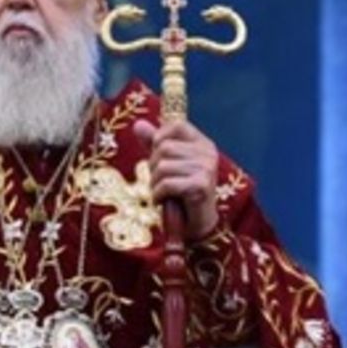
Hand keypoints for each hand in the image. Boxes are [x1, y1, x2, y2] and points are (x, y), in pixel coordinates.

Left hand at [133, 118, 219, 240]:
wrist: (196, 223)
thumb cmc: (181, 192)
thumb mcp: (168, 164)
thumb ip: (155, 143)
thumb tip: (138, 124)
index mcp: (203, 143)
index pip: (177, 125)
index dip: (160, 137)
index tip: (157, 155)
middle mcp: (207, 153)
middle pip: (165, 147)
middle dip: (153, 166)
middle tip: (158, 181)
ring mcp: (206, 169)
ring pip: (164, 166)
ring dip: (155, 183)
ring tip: (161, 192)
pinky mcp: (201, 186)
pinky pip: (167, 183)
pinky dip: (158, 194)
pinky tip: (162, 201)